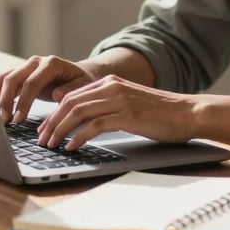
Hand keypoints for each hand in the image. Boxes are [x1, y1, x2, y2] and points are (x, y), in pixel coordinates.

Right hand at [0, 54, 95, 123]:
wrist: (78, 74)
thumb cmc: (80, 82)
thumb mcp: (82, 86)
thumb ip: (70, 90)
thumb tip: (57, 95)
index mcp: (51, 64)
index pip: (32, 83)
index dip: (23, 102)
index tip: (18, 119)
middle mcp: (35, 62)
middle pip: (13, 78)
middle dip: (5, 100)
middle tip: (4, 121)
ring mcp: (25, 66)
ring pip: (4, 77)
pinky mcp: (19, 74)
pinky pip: (2, 80)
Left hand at [36, 75, 195, 149]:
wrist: (188, 113)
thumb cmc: (160, 113)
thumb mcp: (129, 104)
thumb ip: (107, 106)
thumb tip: (82, 121)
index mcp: (111, 82)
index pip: (72, 95)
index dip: (54, 113)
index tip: (45, 129)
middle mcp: (112, 87)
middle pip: (70, 102)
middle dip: (52, 122)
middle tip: (42, 139)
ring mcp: (120, 100)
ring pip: (78, 112)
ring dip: (60, 130)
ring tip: (51, 145)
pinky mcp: (128, 116)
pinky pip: (95, 125)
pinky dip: (79, 137)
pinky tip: (72, 147)